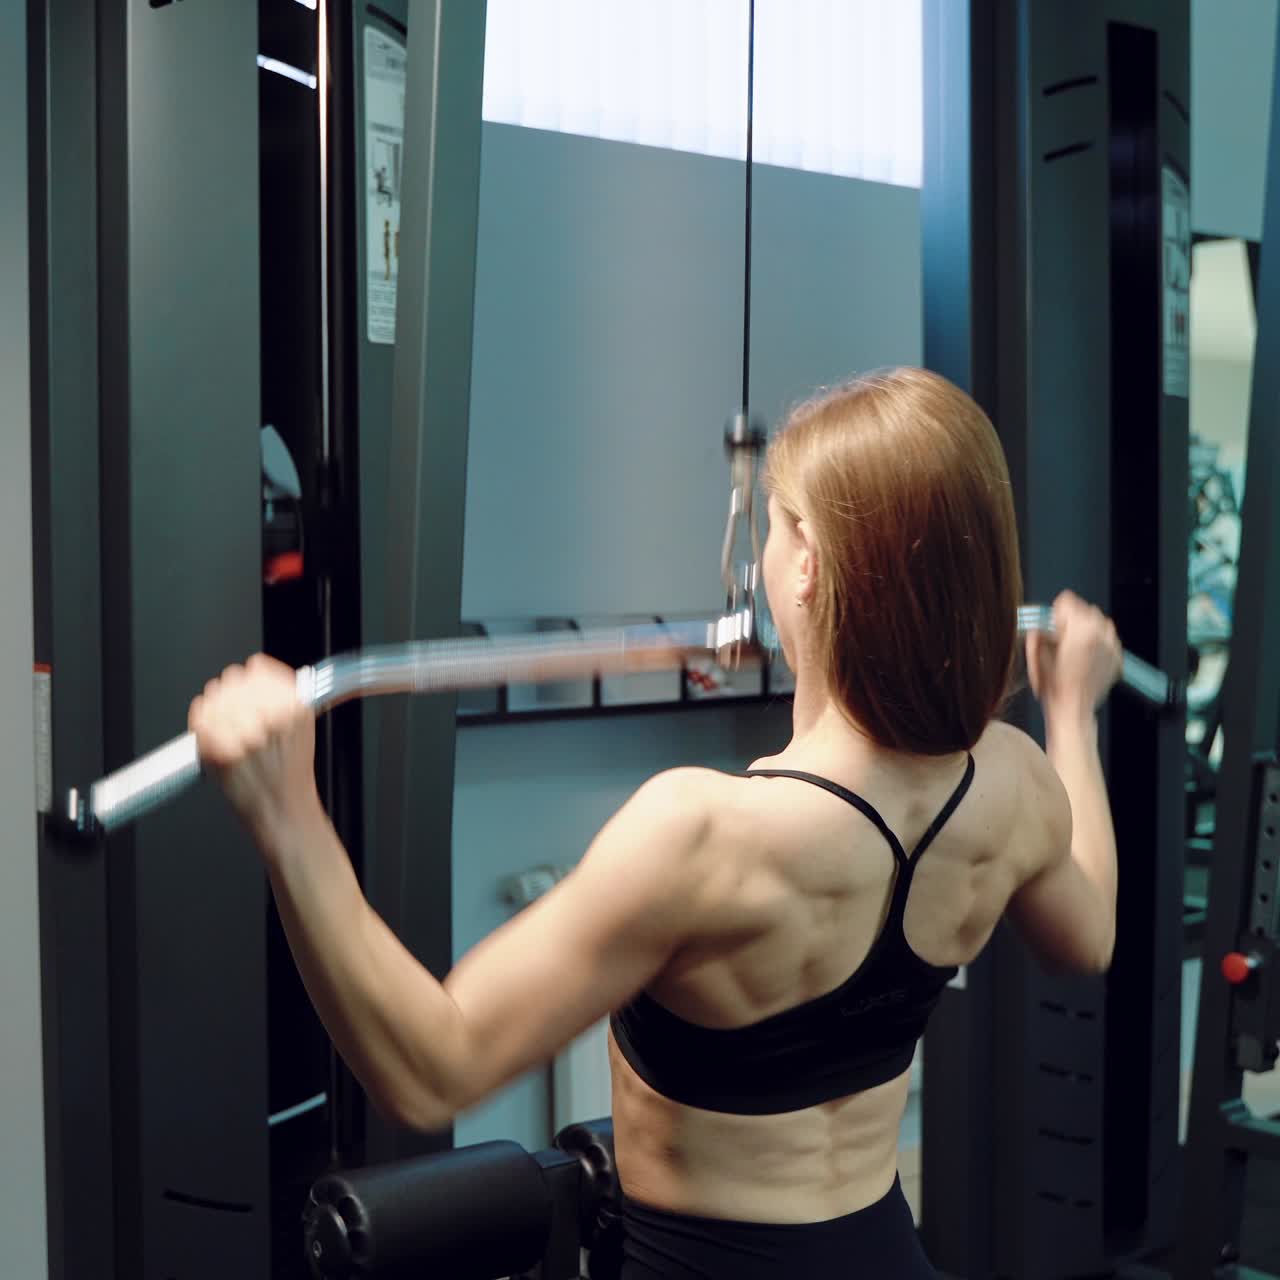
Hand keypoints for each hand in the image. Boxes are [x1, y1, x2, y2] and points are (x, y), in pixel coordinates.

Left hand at [188, 654, 320, 847]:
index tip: (250, 683)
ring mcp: (246, 732)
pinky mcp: (222, 750)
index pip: (259, 668)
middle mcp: (272, 717)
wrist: (282, 811)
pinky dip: (202, 723)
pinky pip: (200, 719)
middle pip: (234, 678)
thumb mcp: (303, 728)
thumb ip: (286, 696)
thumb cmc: (290, 774)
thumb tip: (257, 669)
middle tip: (238, 711)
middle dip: (232, 691)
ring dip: (216, 705)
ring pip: (215, 695)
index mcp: (295, 707)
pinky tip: (212, 733)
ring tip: (226, 725)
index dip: (252, 676)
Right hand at [1026, 590, 1122, 724]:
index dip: (1055, 612)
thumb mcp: (1036, 657)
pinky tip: (1086, 655)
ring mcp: (1110, 645)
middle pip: (1084, 609)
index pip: (1067, 601)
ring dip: (1086, 628)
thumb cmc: (1055, 688)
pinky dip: (1098, 641)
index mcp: (1079, 630)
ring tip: (1075, 645)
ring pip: (1099, 621)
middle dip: (1071, 620)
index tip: (1052, 622)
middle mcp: (1099, 634)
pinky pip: (1108, 637)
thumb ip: (1037, 634)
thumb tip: (1038, 626)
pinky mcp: (1116, 656)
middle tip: (1061, 636)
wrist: (1072, 708)